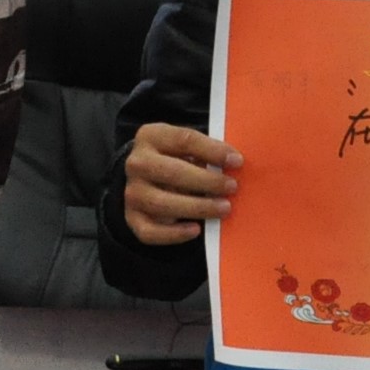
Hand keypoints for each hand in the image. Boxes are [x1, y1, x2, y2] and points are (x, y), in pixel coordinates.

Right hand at [121, 122, 242, 245]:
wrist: (145, 178)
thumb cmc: (175, 159)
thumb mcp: (186, 146)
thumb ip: (206, 152)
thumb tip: (234, 163)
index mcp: (151, 136)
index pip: (183, 140)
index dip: (212, 151)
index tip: (237, 161)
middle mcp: (136, 164)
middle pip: (172, 172)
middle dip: (206, 181)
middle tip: (232, 187)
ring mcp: (132, 192)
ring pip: (161, 203)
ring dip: (197, 207)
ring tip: (223, 208)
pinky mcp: (133, 218)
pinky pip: (150, 231)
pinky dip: (174, 233)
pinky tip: (196, 229)